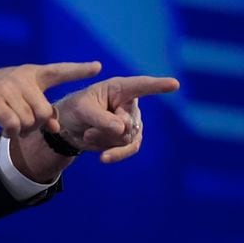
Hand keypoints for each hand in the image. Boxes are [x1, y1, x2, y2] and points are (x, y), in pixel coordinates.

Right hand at [0, 61, 102, 137]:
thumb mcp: (19, 99)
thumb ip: (40, 109)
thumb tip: (56, 128)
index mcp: (31, 74)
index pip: (59, 70)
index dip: (79, 70)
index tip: (98, 67)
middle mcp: (21, 78)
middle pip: (44, 112)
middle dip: (35, 125)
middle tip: (23, 127)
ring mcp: (6, 87)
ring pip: (28, 121)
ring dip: (21, 131)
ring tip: (12, 128)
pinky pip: (12, 124)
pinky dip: (10, 132)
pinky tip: (5, 132)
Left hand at [54, 76, 179, 162]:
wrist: (68, 128)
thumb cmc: (75, 109)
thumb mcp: (82, 110)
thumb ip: (101, 118)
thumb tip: (123, 129)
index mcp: (120, 88)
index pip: (142, 86)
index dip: (158, 86)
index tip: (174, 84)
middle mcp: (130, 104)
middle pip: (129, 122)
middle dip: (105, 129)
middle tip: (88, 127)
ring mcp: (132, 122)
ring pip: (126, 138)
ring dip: (104, 140)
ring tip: (88, 133)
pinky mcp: (128, 138)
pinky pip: (129, 149)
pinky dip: (115, 154)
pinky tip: (104, 158)